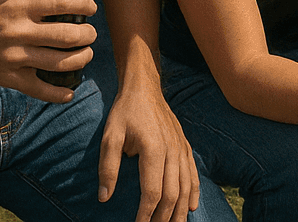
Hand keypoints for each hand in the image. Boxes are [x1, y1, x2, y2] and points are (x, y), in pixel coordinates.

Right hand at [0, 0, 97, 101]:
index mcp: (19, 7)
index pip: (62, 2)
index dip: (83, 4)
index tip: (91, 8)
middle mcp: (17, 32)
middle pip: (67, 36)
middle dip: (88, 35)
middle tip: (90, 33)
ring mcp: (13, 57)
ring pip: (60, 63)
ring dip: (82, 58)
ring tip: (86, 53)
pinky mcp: (7, 78)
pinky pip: (38, 90)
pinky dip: (58, 94)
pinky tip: (69, 91)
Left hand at [98, 78, 199, 221]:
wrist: (145, 88)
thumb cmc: (124, 113)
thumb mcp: (110, 137)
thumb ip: (108, 167)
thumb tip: (104, 197)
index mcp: (154, 150)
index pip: (153, 191)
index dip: (146, 213)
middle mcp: (172, 151)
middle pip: (173, 193)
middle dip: (164, 217)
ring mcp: (181, 148)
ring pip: (185, 186)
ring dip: (181, 210)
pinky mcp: (184, 146)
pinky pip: (192, 173)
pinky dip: (193, 192)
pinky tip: (191, 206)